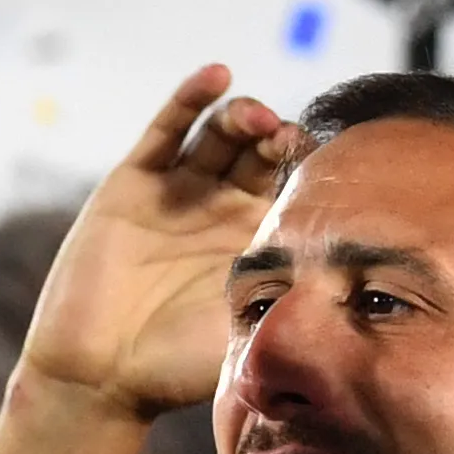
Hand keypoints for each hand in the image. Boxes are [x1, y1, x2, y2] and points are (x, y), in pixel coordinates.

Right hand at [18, 67, 303, 421]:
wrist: (100, 378)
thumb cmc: (177, 368)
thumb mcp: (250, 331)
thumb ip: (290, 302)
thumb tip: (353, 292)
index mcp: (255, 242)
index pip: (293, 189)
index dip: (309, 171)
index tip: (329, 168)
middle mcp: (219, 210)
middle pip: (259, 153)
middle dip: (277, 139)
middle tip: (288, 140)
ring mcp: (177, 192)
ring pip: (219, 135)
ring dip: (243, 116)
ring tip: (257, 118)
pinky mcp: (133, 184)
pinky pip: (166, 131)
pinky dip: (191, 99)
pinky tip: (217, 76)